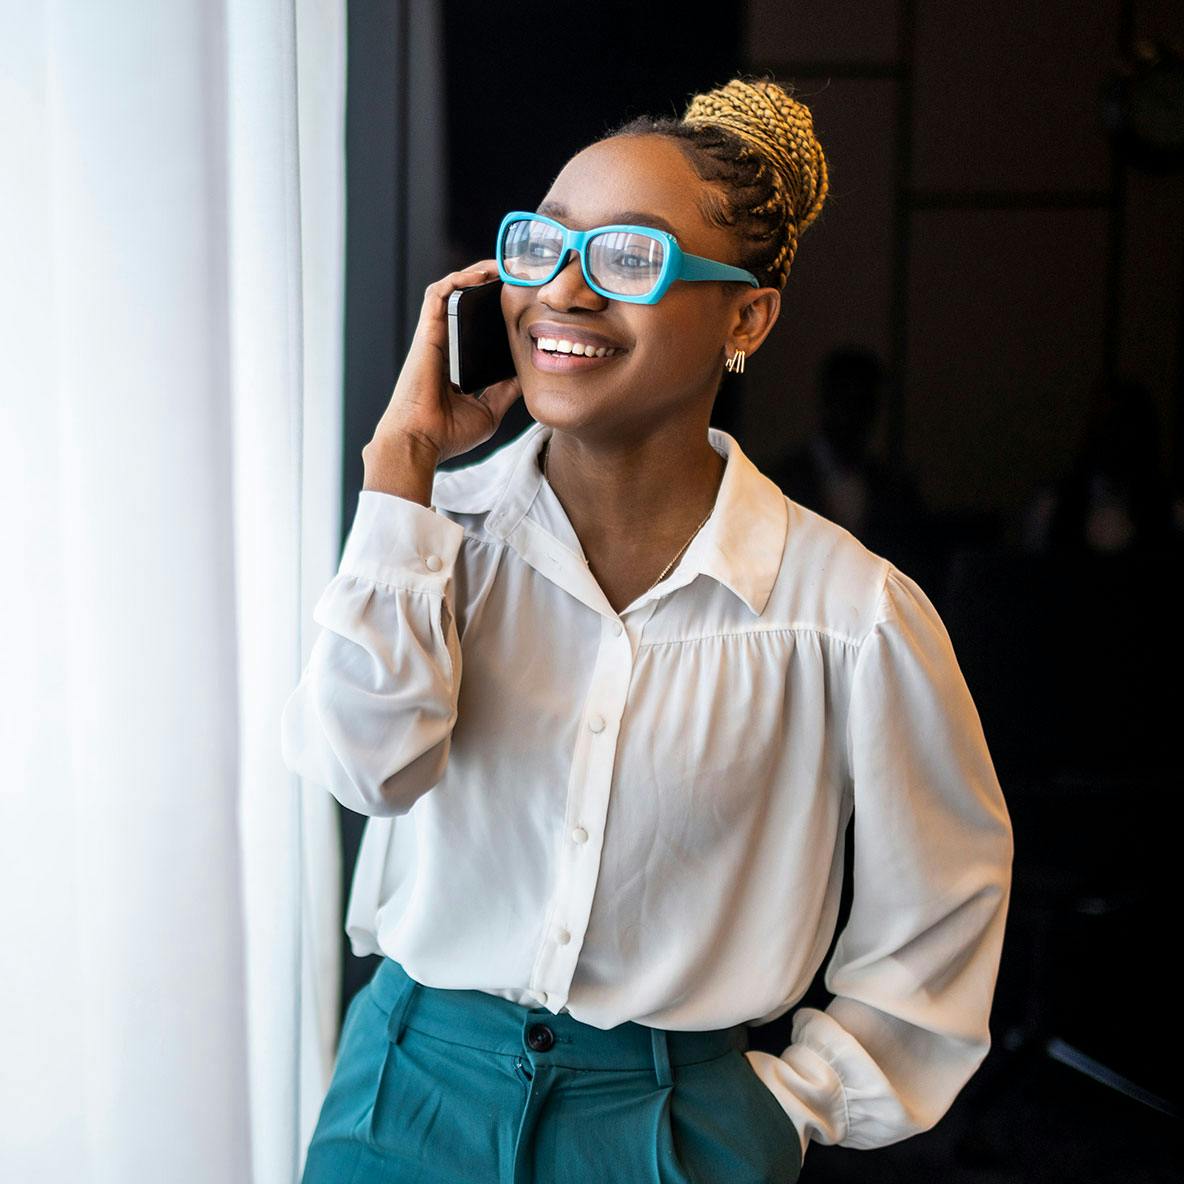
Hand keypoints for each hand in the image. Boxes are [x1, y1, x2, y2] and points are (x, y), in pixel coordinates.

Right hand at [368, 259, 522, 464]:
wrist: (420, 442)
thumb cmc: (447, 434)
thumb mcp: (489, 411)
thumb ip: (505, 391)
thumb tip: (527, 375)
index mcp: (454, 362)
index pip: (473, 326)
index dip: (492, 309)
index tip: (518, 301)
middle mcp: (442, 345)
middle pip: (463, 302)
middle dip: (487, 283)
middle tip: (514, 275)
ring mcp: (433, 337)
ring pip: (450, 290)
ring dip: (474, 273)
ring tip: (501, 266)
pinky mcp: (427, 333)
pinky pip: (438, 294)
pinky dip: (457, 279)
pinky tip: (480, 275)